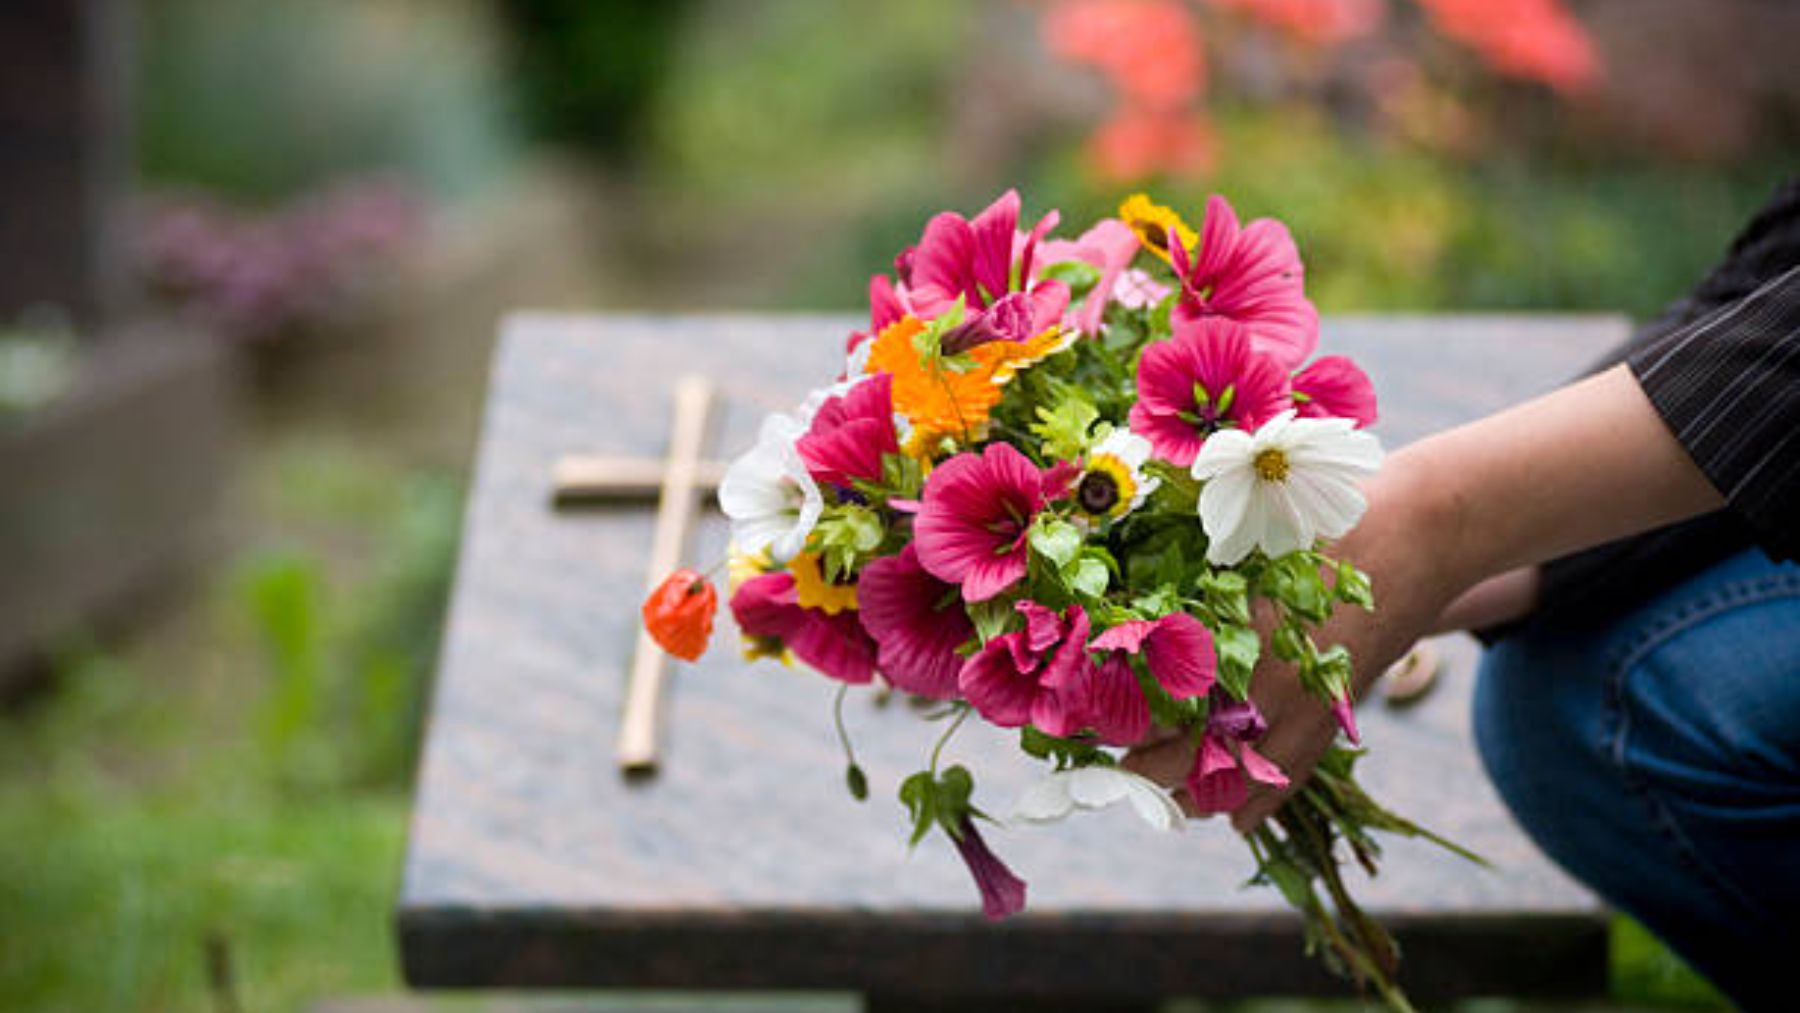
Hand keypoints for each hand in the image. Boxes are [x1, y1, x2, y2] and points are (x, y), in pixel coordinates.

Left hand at [1125, 444, 1466, 828]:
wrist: (1418, 530)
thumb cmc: (1316, 519)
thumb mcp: (1238, 537)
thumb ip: (1187, 573)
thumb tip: (1126, 593)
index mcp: (1223, 631)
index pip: (1147, 697)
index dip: (1109, 715)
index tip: (1080, 720)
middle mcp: (1257, 680)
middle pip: (1181, 750)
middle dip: (1141, 764)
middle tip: (1109, 766)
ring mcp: (1300, 705)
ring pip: (1232, 777)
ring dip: (1190, 792)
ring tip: (1159, 795)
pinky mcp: (1335, 714)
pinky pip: (1290, 777)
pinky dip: (1256, 803)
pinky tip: (1231, 820)